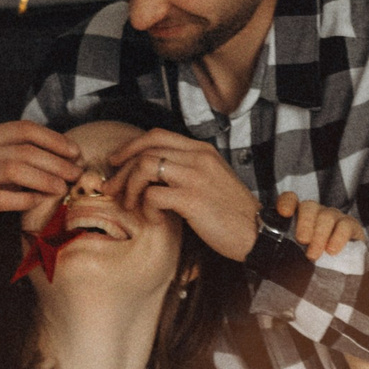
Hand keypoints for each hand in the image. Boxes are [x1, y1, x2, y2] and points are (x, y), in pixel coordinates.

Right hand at [0, 123, 80, 264]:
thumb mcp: (8, 164)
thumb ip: (32, 153)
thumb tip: (74, 154)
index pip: (24, 129)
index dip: (53, 139)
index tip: (76, 152)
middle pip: (23, 150)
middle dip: (55, 162)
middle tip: (75, 173)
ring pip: (14, 170)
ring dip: (45, 178)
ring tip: (63, 187)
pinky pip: (6, 198)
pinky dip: (27, 199)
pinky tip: (40, 201)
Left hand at [103, 131, 260, 261]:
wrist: (256, 232)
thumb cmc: (231, 211)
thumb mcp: (212, 178)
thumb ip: (187, 169)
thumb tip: (151, 172)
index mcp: (202, 150)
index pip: (156, 136)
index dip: (130, 147)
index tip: (116, 163)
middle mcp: (198, 158)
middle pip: (145, 151)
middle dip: (121, 171)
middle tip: (112, 190)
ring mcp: (195, 177)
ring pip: (144, 167)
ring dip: (130, 188)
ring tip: (132, 206)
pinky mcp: (192, 199)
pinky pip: (152, 195)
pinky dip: (146, 208)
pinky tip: (155, 219)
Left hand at [275, 191, 363, 260]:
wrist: (343, 268)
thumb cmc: (313, 260)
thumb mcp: (295, 253)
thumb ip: (284, 248)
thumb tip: (266, 255)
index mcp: (299, 216)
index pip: (291, 200)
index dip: (287, 202)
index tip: (285, 213)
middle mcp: (316, 213)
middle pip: (309, 207)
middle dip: (305, 223)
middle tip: (302, 241)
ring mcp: (334, 217)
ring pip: (326, 216)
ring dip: (319, 235)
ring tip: (314, 255)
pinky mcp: (351, 225)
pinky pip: (345, 225)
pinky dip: (338, 238)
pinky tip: (332, 251)